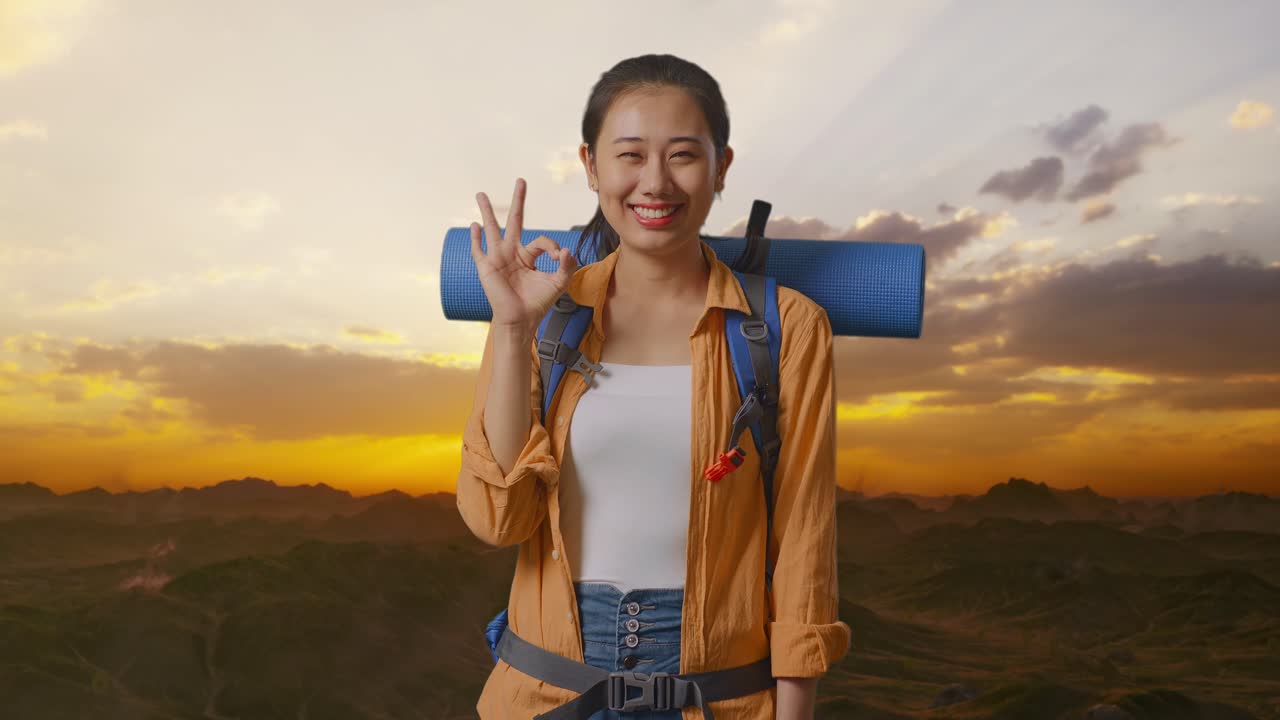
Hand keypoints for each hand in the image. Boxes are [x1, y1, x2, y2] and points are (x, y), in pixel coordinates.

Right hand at [470, 178, 578, 332]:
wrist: (521, 320)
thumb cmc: (538, 303)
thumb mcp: (558, 282)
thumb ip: (566, 265)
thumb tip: (568, 250)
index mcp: (528, 255)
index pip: (541, 240)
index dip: (553, 247)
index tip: (559, 258)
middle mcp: (512, 252)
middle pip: (515, 221)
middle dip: (518, 201)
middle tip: (521, 181)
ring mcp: (497, 258)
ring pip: (492, 229)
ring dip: (487, 211)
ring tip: (481, 194)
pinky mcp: (486, 268)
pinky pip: (479, 250)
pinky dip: (475, 239)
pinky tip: (473, 226)